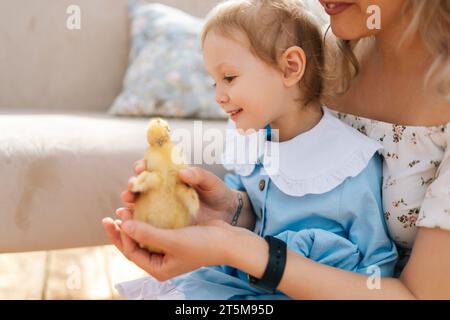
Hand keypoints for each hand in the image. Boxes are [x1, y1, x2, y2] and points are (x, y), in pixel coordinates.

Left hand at [102, 209, 255, 280]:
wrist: (228, 241)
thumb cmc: (202, 244)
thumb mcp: (173, 240)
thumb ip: (147, 234)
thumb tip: (124, 226)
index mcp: (159, 268)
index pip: (132, 253)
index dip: (122, 236)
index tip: (116, 218)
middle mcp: (161, 260)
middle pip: (134, 246)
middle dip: (122, 232)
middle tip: (110, 217)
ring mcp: (168, 248)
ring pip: (143, 235)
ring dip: (133, 223)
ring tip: (123, 210)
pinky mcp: (175, 236)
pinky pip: (155, 227)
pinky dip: (147, 218)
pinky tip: (141, 207)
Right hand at [121, 160, 237, 223]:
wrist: (227, 214)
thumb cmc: (218, 193)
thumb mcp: (212, 183)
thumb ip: (199, 175)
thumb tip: (182, 172)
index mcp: (172, 176)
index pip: (152, 168)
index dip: (143, 166)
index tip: (141, 167)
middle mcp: (163, 190)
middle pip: (141, 185)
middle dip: (133, 185)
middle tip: (132, 187)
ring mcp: (163, 207)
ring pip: (140, 203)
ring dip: (130, 202)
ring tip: (126, 203)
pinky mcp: (165, 223)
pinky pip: (147, 221)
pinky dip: (135, 220)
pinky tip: (127, 221)